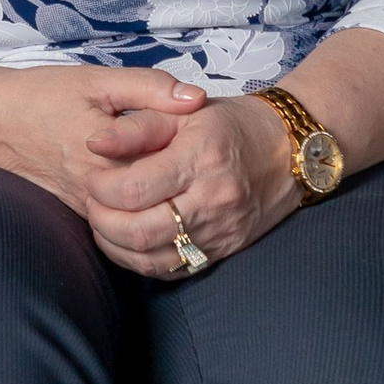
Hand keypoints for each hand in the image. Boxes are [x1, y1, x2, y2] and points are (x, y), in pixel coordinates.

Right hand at [0, 62, 208, 234]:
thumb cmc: (43, 95)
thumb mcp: (98, 81)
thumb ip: (150, 88)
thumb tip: (196, 98)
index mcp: (110, 155)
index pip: (168, 174)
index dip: (195, 167)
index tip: (214, 152)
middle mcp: (99, 190)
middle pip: (159, 208)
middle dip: (187, 200)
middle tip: (210, 182)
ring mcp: (86, 207)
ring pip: (139, 226)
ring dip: (167, 215)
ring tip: (190, 196)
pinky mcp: (76, 214)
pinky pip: (117, 230)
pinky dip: (142, 220)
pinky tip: (160, 205)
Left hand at [74, 94, 299, 277]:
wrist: (290, 152)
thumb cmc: (232, 125)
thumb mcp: (185, 112)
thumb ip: (137, 126)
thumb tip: (94, 143)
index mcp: (200, 159)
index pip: (133, 189)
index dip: (100, 187)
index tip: (94, 176)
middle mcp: (212, 201)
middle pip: (139, 231)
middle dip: (101, 220)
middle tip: (93, 202)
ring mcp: (219, 232)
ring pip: (151, 259)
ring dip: (115, 245)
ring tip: (105, 221)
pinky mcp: (222, 251)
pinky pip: (172, 270)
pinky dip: (140, 261)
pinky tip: (129, 241)